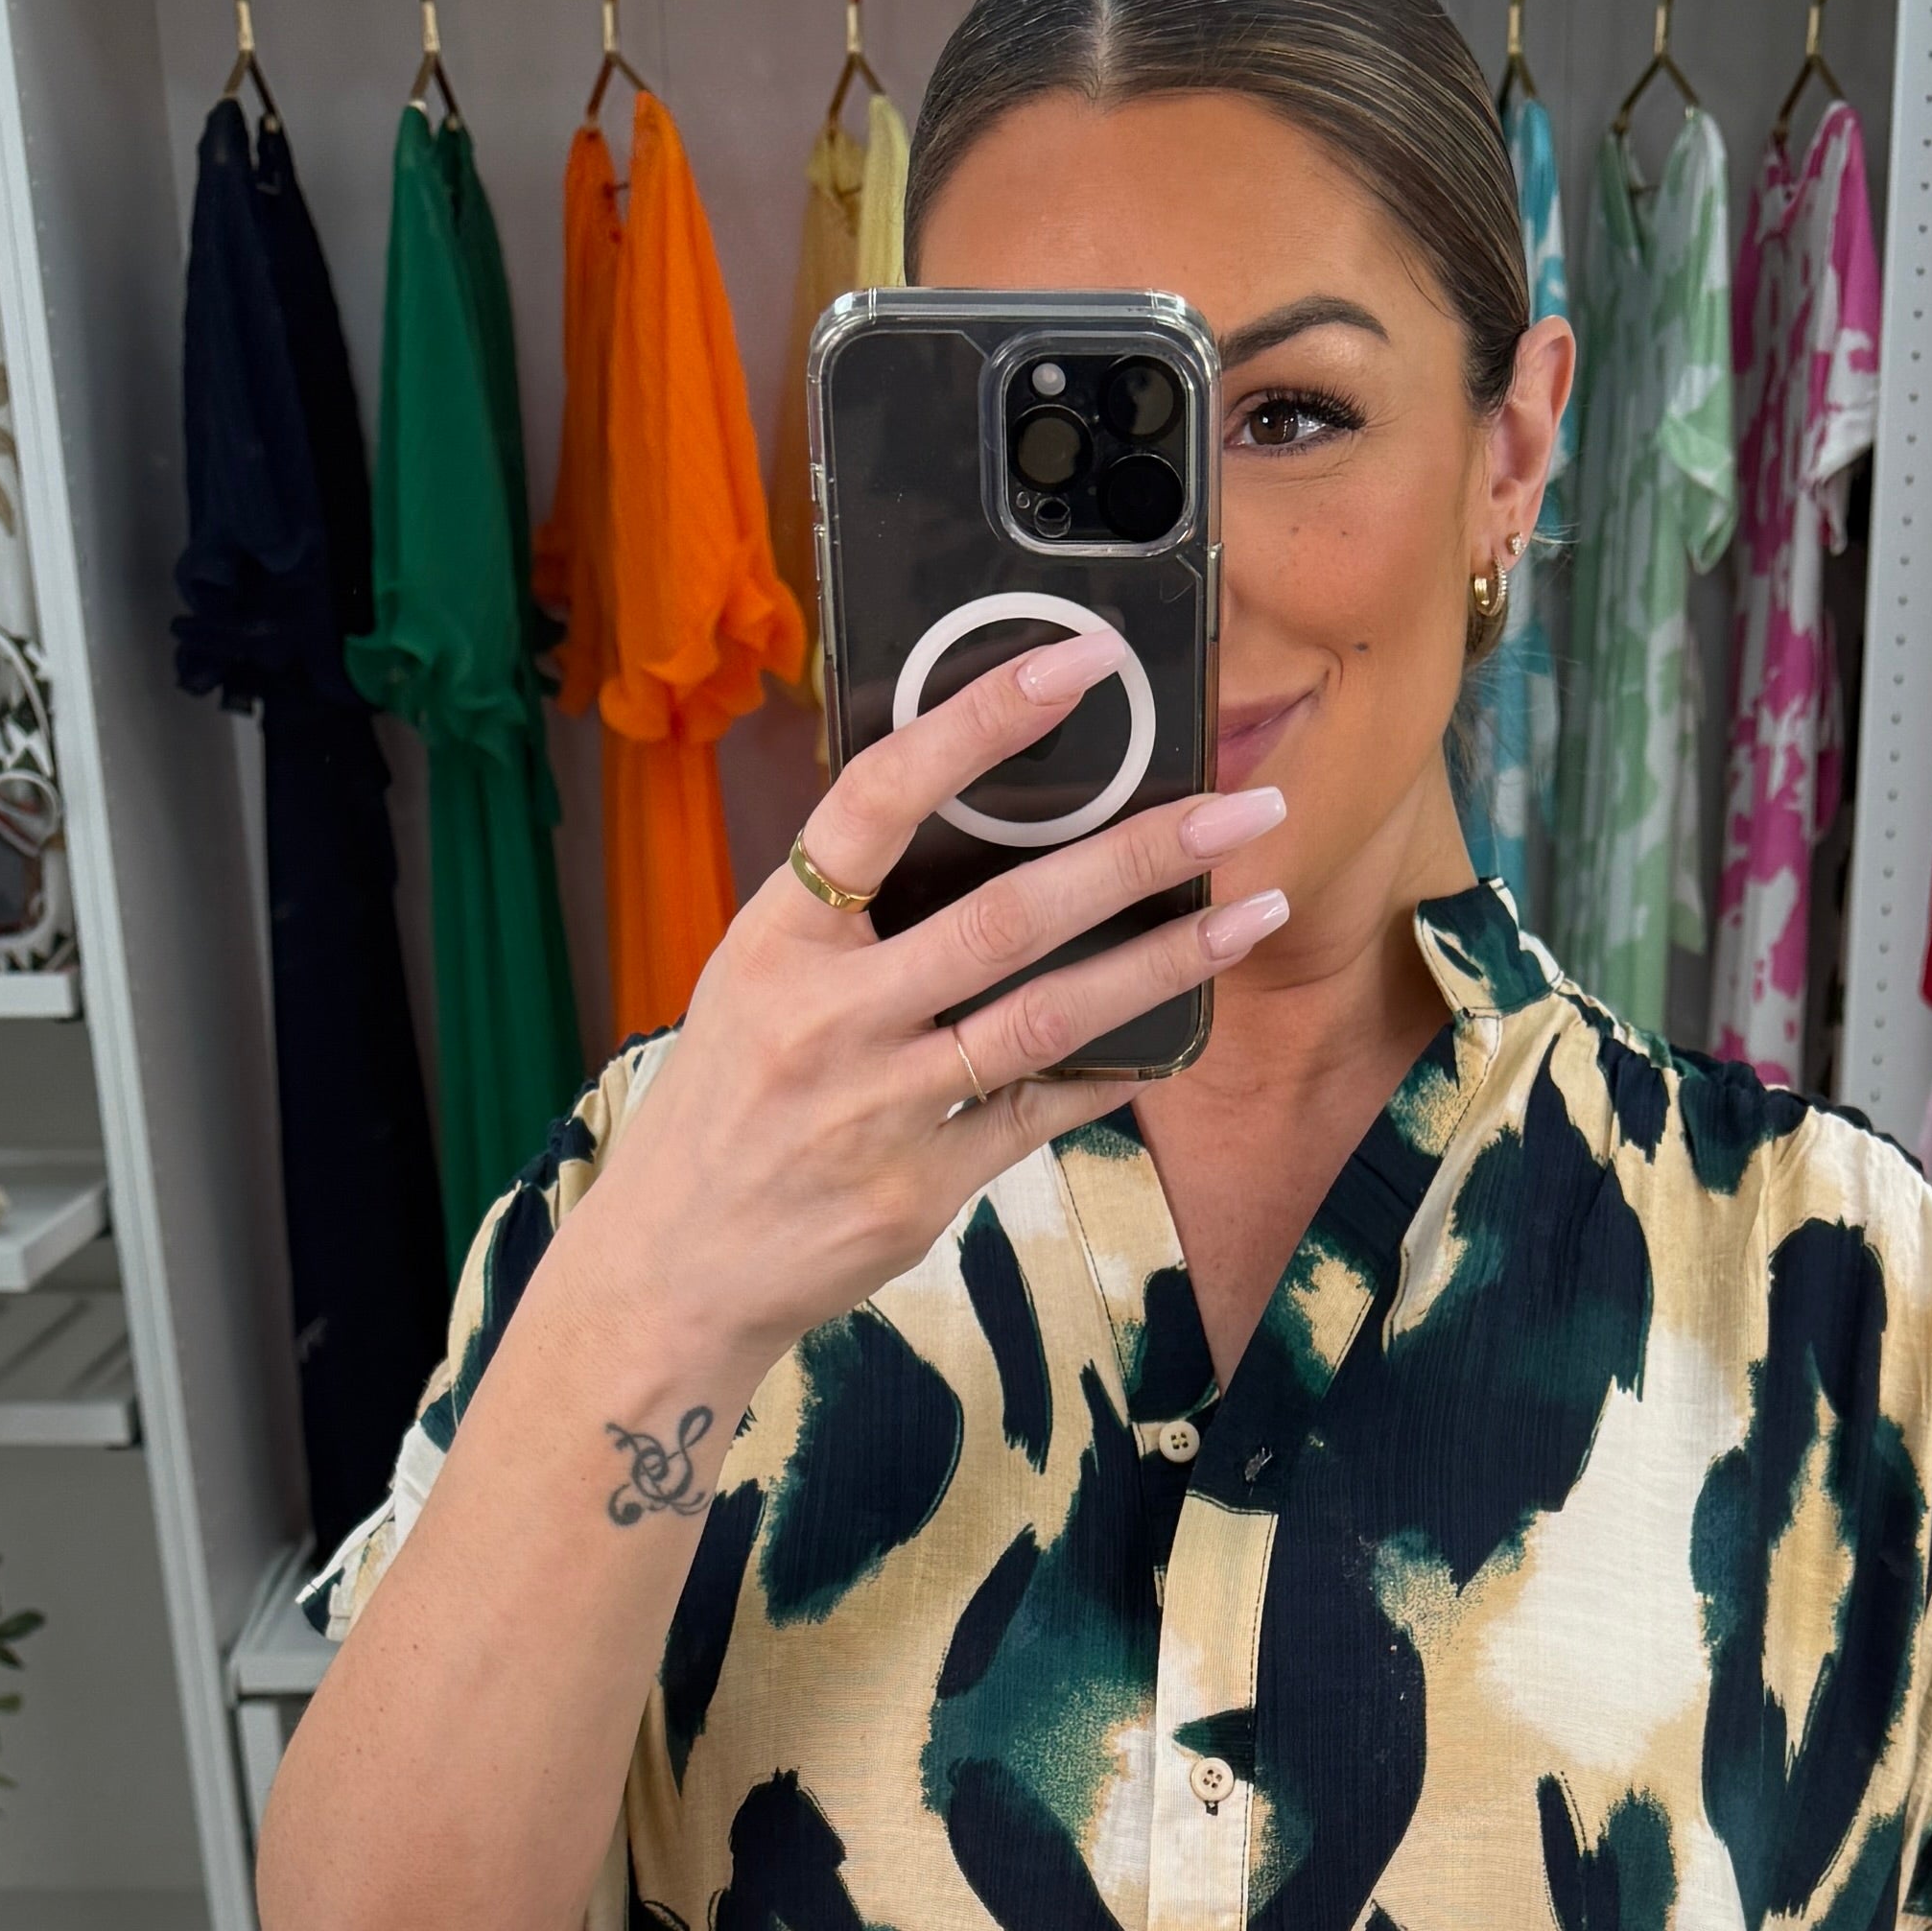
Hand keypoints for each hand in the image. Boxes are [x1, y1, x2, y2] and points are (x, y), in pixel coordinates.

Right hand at [556, 632, 1288, 1414]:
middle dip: (1135, 853)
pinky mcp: (921, 1187)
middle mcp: (829, 1015)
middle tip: (1240, 808)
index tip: (1079, 664)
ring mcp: (880, 1106)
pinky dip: (1114, 1070)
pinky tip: (1180, 1034)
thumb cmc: (728, 1103)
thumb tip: (971, 815)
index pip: (880, 798)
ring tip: (1254, 912)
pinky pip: (1041, 1113)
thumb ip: (848, 909)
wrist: (677, 1266)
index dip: (981, 722)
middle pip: (1004, 916)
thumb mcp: (757, 979)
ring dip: (1164, 962)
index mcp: (781, 937)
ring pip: (1047, 1017)